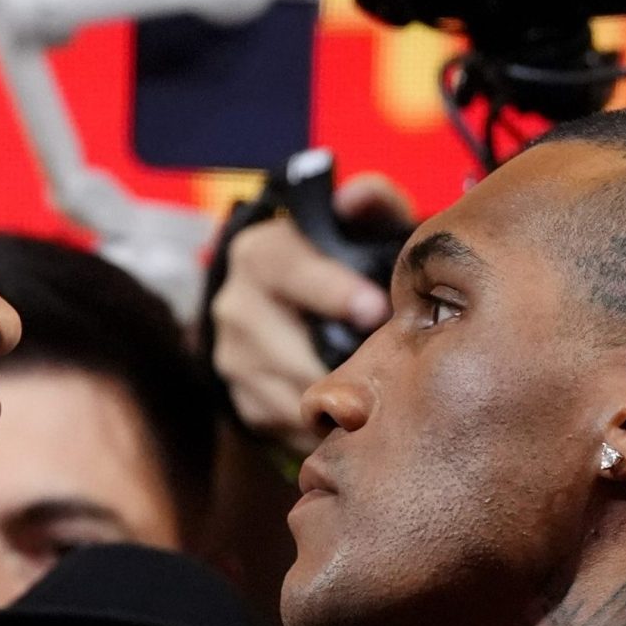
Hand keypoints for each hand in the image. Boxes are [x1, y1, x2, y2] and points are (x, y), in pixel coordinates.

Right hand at [210, 172, 413, 457]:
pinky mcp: (242, 402)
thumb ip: (369, 204)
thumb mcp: (354, 226)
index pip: (289, 269)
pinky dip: (322, 428)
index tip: (376, 310)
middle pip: (288, 349)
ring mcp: (233, 358)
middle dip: (340, 365)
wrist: (282, 304)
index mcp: (259, 254)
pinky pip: (288, 428)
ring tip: (382, 401)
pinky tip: (354, 420)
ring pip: (289, 395)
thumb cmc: (336, 262)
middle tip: (392, 375)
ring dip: (335, 403)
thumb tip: (358, 197)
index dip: (333, 291)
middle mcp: (234, 305)